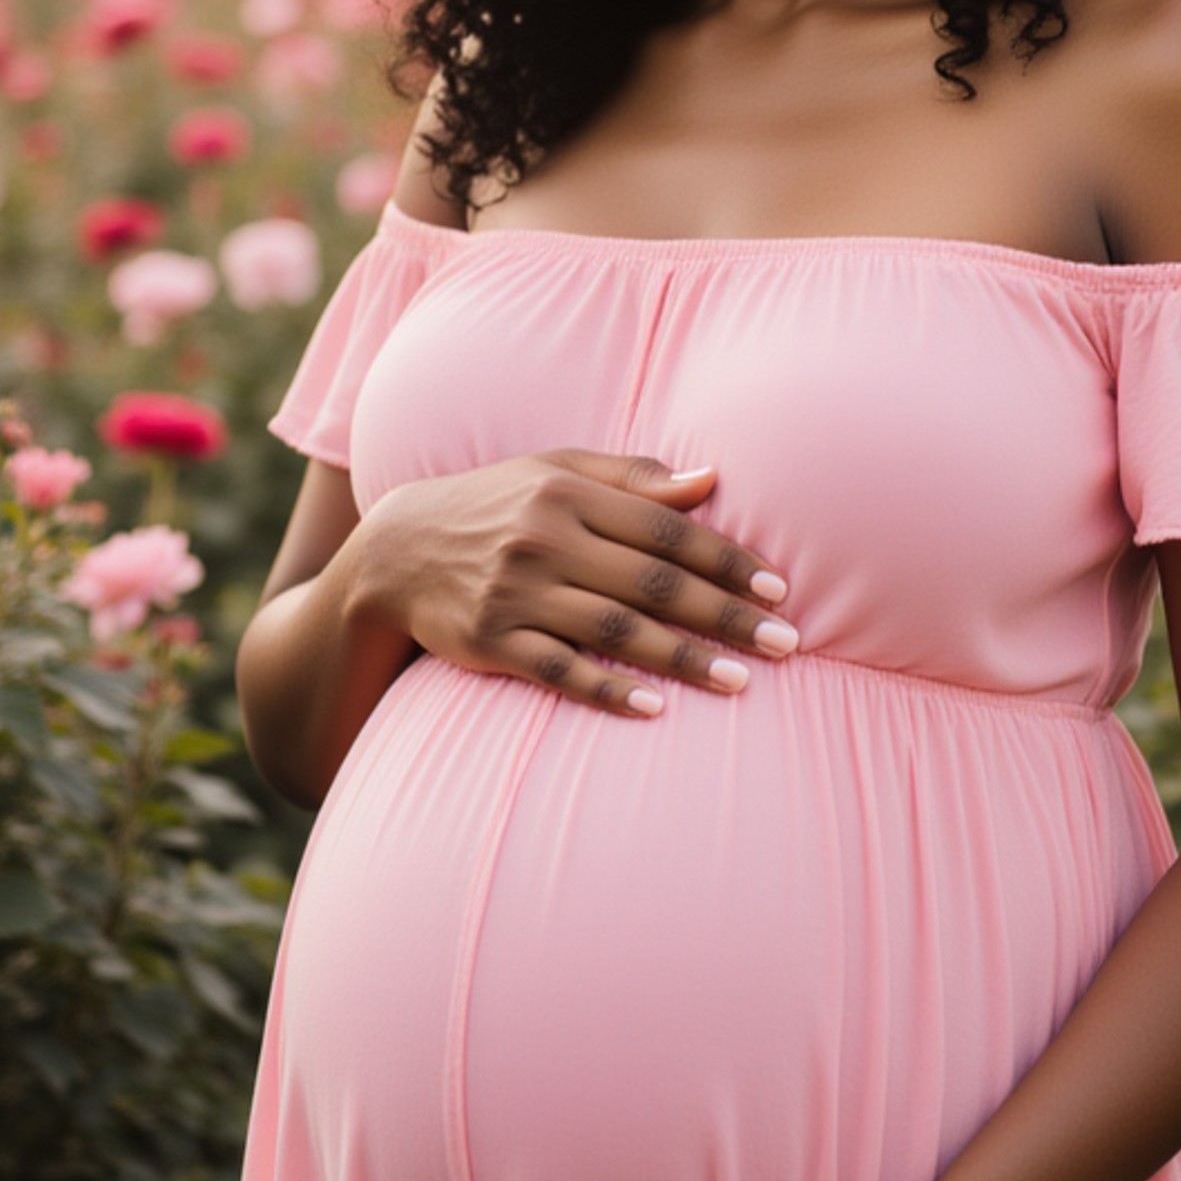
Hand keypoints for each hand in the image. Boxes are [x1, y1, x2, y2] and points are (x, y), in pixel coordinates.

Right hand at [359, 452, 797, 717]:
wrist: (395, 551)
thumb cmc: (496, 505)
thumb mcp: (553, 471)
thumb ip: (631, 476)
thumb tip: (711, 479)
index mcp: (567, 492)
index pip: (664, 527)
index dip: (725, 559)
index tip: (777, 588)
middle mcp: (543, 539)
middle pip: (651, 580)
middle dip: (722, 614)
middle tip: (785, 642)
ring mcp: (515, 593)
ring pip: (614, 629)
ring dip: (681, 658)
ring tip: (740, 683)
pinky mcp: (489, 641)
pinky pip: (558, 670)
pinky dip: (607, 689)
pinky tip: (656, 708)